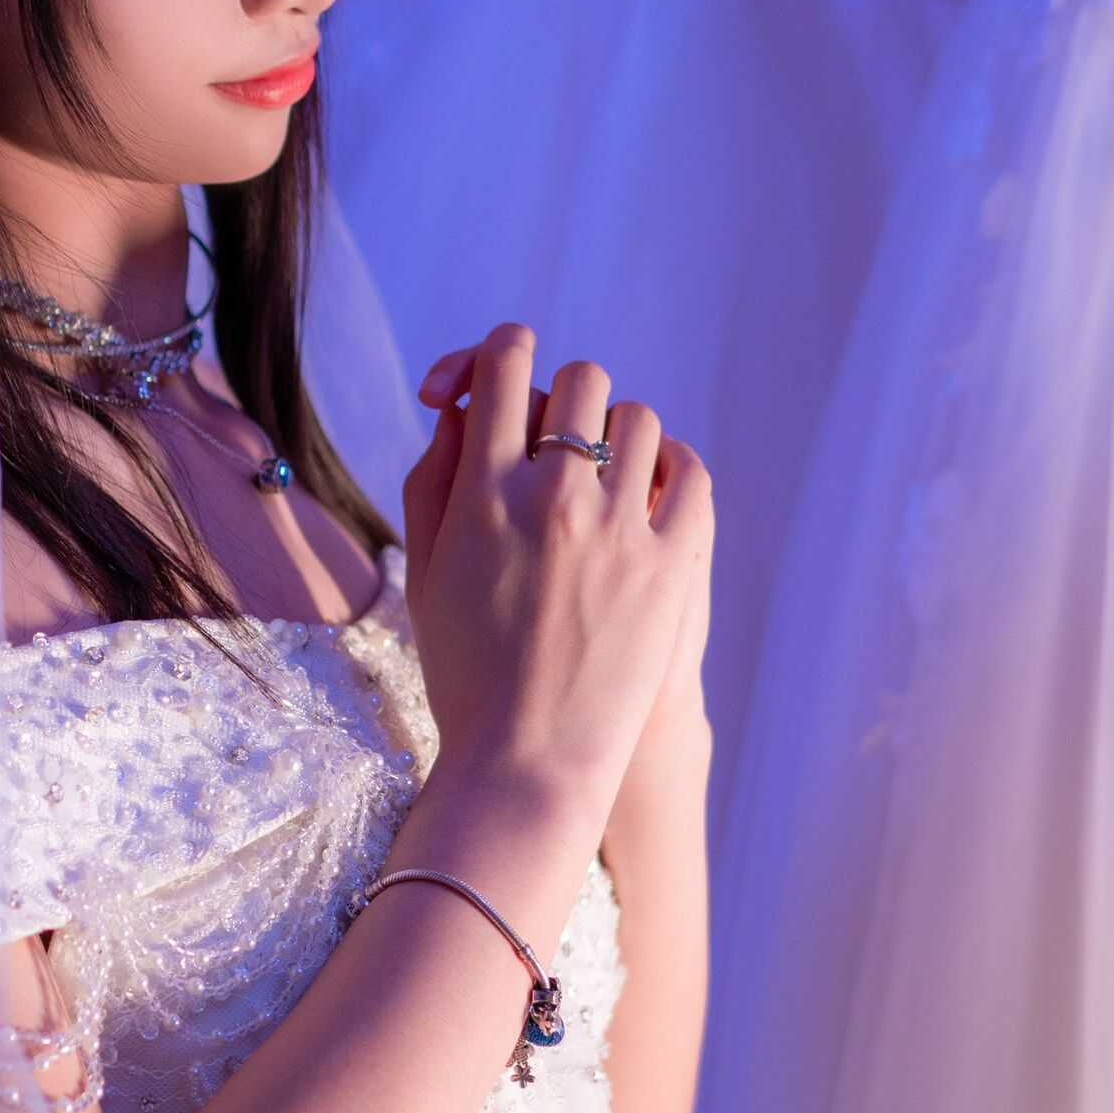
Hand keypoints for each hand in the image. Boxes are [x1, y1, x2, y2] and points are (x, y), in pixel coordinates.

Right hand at [417, 339, 713, 763]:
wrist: (527, 762)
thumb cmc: (464, 669)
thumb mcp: (422, 570)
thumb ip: (435, 477)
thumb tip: (466, 406)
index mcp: (483, 493)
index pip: (503, 365)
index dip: (502, 351)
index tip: (503, 369)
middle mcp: (554, 498)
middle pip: (580, 381)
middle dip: (564, 397)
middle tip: (555, 438)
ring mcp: (622, 530)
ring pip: (639, 420)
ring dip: (618, 434)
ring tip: (604, 476)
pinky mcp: (674, 565)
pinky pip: (691, 474)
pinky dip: (674, 466)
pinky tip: (655, 486)